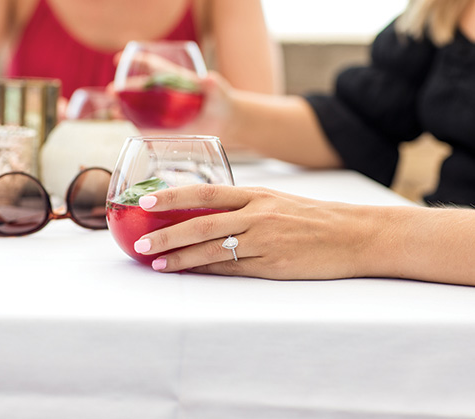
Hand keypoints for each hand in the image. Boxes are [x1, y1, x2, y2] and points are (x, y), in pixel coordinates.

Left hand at [133, 184, 380, 279]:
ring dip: (181, 257)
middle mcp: (257, 215)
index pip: (205, 192)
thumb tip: (205, 215)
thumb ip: (243, 207)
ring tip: (156, 263)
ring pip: (213, 248)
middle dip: (167, 233)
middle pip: (202, 223)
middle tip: (141, 242)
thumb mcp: (277, 202)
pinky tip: (190, 273)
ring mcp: (265, 241)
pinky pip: (233, 269)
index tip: (146, 202)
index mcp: (256, 194)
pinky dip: (208, 270)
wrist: (357, 235)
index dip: (173, 196)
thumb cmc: (314, 218)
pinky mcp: (273, 265)